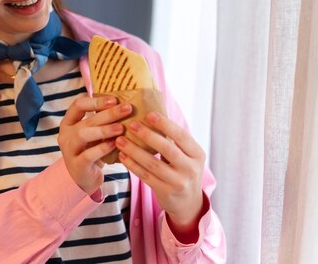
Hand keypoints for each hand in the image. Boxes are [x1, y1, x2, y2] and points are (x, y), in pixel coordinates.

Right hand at [58, 96, 131, 194]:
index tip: (115, 99)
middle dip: (108, 113)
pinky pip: (88, 155)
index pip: (78, 105)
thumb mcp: (94, 132)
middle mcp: (65, 134)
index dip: (96, 101)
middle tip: (127, 108)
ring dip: (104, 130)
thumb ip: (102, 119)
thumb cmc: (92, 149)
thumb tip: (125, 102)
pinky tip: (115, 144)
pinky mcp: (76, 165)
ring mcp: (69, 150)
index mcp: (69, 122)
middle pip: (86, 120)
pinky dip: (102, 148)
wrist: (85, 177)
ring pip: (83, 135)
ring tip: (121, 128)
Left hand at [115, 112, 205, 233]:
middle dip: (147, 135)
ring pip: (153, 163)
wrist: (188, 203)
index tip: (149, 114)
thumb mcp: (186, 156)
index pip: (181, 135)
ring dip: (134, 150)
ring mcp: (179, 182)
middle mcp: (191, 168)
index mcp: (197, 154)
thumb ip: (174, 140)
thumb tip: (151, 114)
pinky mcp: (166, 192)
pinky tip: (122, 156)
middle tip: (131, 125)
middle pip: (167, 149)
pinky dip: (132, 165)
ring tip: (120, 140)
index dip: (165, 124)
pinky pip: (146, 176)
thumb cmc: (182, 170)